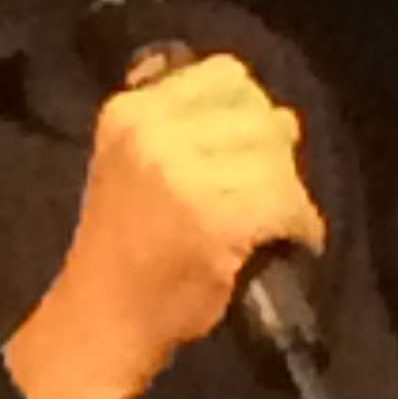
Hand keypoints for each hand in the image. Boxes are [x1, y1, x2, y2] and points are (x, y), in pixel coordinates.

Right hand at [4, 53, 326, 398]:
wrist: (99, 323)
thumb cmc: (121, 250)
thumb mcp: (129, 161)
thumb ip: (174, 121)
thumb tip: (246, 93)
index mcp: (127, 111)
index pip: (224, 74)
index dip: (243, 114)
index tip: (235, 152)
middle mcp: (152, 131)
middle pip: (259, 113)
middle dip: (269, 154)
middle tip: (254, 194)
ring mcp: (183, 172)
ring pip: (278, 156)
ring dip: (286, 192)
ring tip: (266, 222)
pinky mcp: (218, 215)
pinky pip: (288, 201)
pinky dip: (298, 227)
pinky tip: (279, 243)